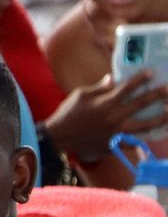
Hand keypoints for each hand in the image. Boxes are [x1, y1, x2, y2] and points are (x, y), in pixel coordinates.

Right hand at [44, 70, 167, 159]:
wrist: (59, 138)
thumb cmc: (67, 114)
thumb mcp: (80, 95)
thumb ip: (99, 88)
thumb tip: (113, 79)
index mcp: (106, 103)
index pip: (128, 88)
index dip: (141, 79)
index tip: (152, 73)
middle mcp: (115, 117)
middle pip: (141, 104)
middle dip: (157, 95)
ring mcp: (116, 132)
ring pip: (145, 125)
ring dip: (160, 118)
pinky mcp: (114, 143)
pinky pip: (134, 142)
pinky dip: (144, 138)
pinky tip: (153, 134)